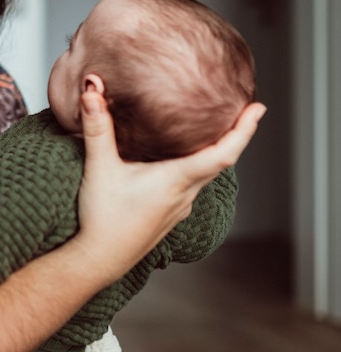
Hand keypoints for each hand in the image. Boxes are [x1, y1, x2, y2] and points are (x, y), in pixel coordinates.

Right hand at [74, 83, 265, 283]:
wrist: (96, 262)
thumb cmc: (101, 219)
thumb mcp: (100, 167)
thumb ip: (97, 126)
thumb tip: (92, 89)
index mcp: (176, 180)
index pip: (223, 153)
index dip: (244, 130)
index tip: (258, 108)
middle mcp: (184, 195)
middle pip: (221, 162)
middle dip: (234, 135)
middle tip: (243, 110)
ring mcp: (178, 208)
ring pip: (206, 176)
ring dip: (215, 153)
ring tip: (216, 131)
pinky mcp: (168, 216)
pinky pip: (192, 188)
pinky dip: (197, 169)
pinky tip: (182, 162)